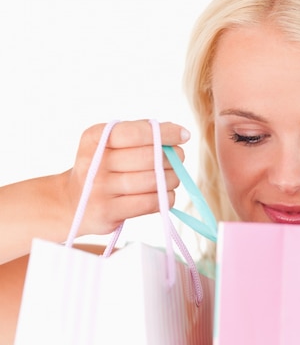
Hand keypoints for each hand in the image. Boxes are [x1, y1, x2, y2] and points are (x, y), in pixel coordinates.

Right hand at [63, 120, 189, 236]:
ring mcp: (99, 189)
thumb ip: (140, 133)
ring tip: (171, 176)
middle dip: (172, 157)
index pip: (135, 132)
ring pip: (153, 181)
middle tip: (178, 158)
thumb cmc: (102, 166)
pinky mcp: (107, 212)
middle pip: (149, 158)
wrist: (70, 201)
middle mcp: (94, 162)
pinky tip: (164, 193)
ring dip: (171, 178)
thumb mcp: (109, 143)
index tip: (184, 135)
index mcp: (94, 138)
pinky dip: (165, 197)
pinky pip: (150, 203)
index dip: (165, 133)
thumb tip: (179, 132)